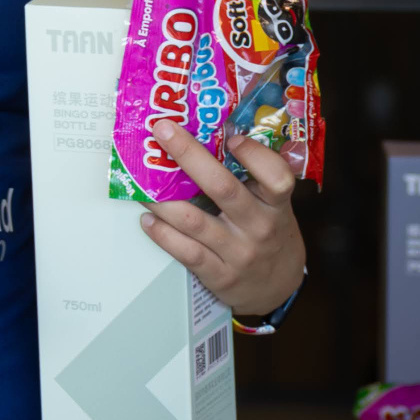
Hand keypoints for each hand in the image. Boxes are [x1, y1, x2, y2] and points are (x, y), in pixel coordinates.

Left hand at [138, 116, 306, 318]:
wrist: (278, 289)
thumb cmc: (268, 233)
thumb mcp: (273, 206)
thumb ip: (252, 176)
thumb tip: (213, 131)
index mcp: (275, 205)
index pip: (277, 177)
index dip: (255, 155)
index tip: (231, 137)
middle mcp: (259, 226)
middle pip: (223, 188)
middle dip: (189, 155)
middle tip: (163, 130)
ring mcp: (239, 252)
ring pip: (194, 220)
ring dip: (162, 198)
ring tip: (140, 180)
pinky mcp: (220, 275)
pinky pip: (186, 251)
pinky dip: (162, 234)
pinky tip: (147, 219)